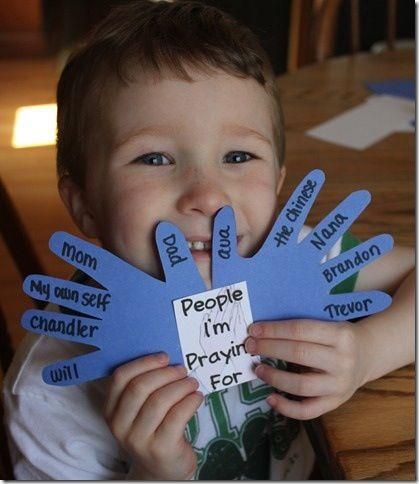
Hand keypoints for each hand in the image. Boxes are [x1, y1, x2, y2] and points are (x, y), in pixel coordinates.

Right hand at [104, 353, 203, 479]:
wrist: (162, 469)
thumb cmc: (154, 428)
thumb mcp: (140, 409)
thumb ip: (145, 385)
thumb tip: (166, 358)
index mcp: (111, 409)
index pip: (120, 378)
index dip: (144, 363)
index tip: (164, 357)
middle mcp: (119, 425)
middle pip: (140, 387)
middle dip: (165, 373)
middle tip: (181, 369)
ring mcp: (138, 439)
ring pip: (159, 400)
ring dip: (180, 386)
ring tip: (192, 382)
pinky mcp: (160, 448)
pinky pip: (177, 416)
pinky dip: (190, 401)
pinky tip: (197, 397)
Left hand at [245, 319, 368, 419]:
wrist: (367, 355)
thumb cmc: (338, 336)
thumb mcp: (329, 323)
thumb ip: (303, 328)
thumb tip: (263, 330)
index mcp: (340, 334)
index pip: (300, 330)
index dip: (274, 330)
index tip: (254, 330)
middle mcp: (342, 360)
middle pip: (298, 354)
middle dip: (269, 349)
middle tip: (250, 346)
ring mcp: (340, 385)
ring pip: (301, 385)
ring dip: (274, 377)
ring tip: (257, 369)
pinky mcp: (336, 403)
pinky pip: (308, 411)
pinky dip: (287, 408)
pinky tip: (271, 399)